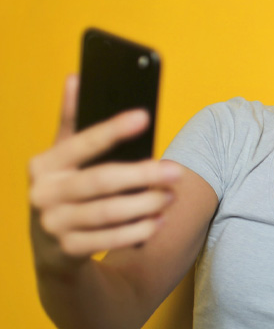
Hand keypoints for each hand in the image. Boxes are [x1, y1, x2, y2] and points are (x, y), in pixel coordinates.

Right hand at [29, 75, 180, 269]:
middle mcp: (43, 193)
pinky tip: (158, 222)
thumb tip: (77, 78)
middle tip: (176, 171)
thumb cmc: (67, 189)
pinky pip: (108, 240)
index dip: (112, 129)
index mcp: (44, 164)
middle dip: (142, 175)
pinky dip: (136, 231)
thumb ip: (73, 122)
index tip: (144, 116)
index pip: (81, 142)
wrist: (52, 248)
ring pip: (107, 213)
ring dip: (144, 205)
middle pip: (100, 181)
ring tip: (170, 196)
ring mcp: (53, 225)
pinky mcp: (67, 251)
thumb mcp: (64, 157)